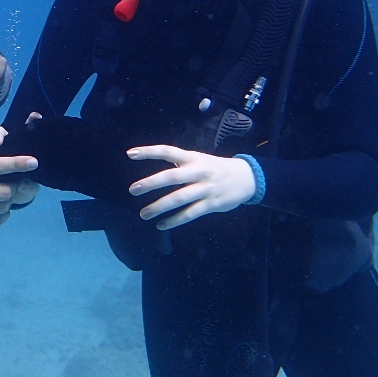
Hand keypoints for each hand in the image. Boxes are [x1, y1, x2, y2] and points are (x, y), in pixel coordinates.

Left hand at [125, 146, 255, 229]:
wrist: (247, 177)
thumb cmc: (217, 168)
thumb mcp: (200, 160)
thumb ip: (181, 164)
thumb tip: (159, 172)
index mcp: (193, 158)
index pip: (168, 151)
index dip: (149, 151)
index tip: (130, 154)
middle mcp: (198, 171)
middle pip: (171, 176)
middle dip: (151, 183)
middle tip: (133, 189)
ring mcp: (205, 188)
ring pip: (178, 198)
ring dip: (159, 207)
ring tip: (143, 214)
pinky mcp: (211, 204)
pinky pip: (190, 214)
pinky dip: (174, 220)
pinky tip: (161, 225)